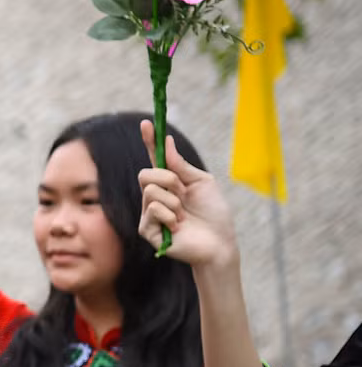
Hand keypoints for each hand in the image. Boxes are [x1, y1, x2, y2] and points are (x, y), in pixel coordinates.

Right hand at [139, 121, 238, 268]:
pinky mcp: (147, 230)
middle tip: (181, 191)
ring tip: (183, 216)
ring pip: (150, 191)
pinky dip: (170, 216)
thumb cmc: (214, 215)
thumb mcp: (202, 183)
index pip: (155, 159)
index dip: (150, 141)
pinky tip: (178, 227)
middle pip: (145, 174)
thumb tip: (167, 141)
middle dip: (166, 178)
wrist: (220, 244)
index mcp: (170, 184)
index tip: (147, 123)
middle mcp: (156, 197)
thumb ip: (181, 166)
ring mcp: (150, 213)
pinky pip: (153, 210)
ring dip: (173, 201)